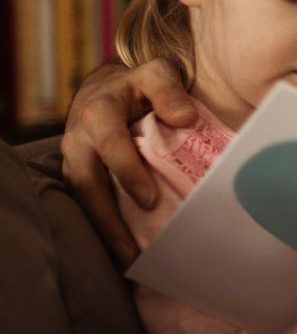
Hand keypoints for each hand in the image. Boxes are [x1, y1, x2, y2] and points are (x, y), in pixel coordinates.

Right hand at [61, 59, 195, 265]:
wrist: (108, 85)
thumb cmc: (139, 83)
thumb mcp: (156, 73)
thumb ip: (169, 91)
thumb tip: (184, 118)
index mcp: (99, 112)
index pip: (112, 146)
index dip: (128, 172)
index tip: (149, 200)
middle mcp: (80, 138)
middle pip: (89, 184)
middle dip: (108, 219)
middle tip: (131, 250)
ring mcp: (75, 158)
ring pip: (84, 199)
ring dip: (103, 230)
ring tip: (127, 259)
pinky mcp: (78, 173)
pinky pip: (86, 203)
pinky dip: (102, 225)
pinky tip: (122, 248)